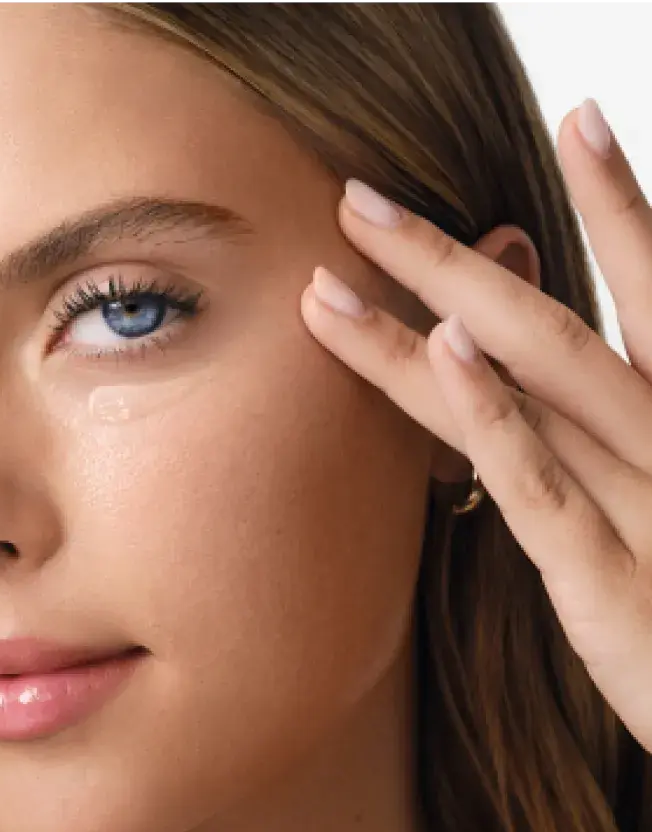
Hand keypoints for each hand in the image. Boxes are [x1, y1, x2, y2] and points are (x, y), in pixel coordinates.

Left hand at [300, 98, 651, 751]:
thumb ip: (619, 431)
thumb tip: (526, 361)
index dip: (617, 203)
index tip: (578, 117)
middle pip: (556, 323)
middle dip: (452, 256)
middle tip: (361, 197)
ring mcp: (648, 507)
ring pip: (531, 388)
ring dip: (427, 316)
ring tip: (340, 267)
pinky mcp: (612, 585)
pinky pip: (542, 488)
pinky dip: (492, 417)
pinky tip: (440, 358)